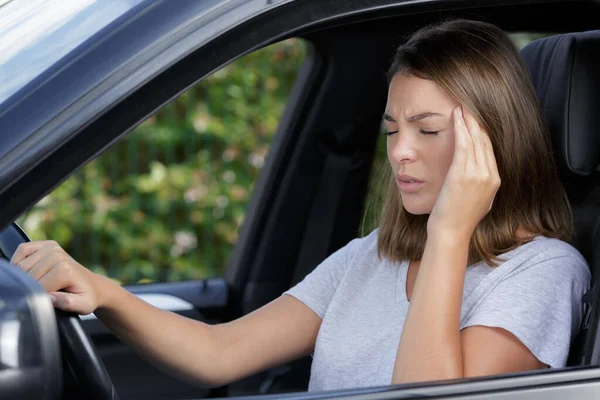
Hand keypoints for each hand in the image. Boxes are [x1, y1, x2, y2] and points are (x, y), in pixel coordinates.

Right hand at [11, 241, 105, 313]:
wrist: (93, 285)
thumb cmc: (85, 296)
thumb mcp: (82, 305)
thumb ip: (67, 303)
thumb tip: (49, 297)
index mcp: (64, 270)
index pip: (35, 287)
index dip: (38, 297)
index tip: (49, 300)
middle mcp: (57, 255)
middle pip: (26, 275)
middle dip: (30, 287)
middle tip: (46, 292)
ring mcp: (51, 248)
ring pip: (20, 265)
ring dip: (24, 276)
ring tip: (40, 282)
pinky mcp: (45, 244)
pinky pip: (21, 250)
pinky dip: (18, 261)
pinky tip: (28, 271)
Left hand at [427, 107, 500, 239]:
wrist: (451, 231)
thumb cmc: (457, 218)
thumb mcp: (477, 200)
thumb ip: (481, 184)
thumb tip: (478, 174)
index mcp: (495, 181)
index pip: (490, 149)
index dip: (483, 131)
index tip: (475, 118)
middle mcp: (490, 175)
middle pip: (485, 141)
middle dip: (477, 121)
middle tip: (469, 105)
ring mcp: (478, 174)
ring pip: (476, 139)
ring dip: (468, 120)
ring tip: (462, 106)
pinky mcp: (464, 174)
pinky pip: (464, 144)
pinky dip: (461, 128)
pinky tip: (456, 116)